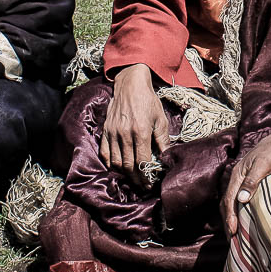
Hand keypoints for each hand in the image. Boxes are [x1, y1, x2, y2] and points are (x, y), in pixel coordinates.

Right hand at [100, 64, 170, 187]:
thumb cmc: (148, 101)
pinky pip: (104, 152)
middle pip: (128, 165)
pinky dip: (110, 163)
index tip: (149, 183)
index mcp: (141, 132)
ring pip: (116, 162)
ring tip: (132, 178)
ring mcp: (113, 133)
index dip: (146, 176)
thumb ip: (163, 139)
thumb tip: (166, 157)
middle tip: (142, 186)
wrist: (130, 85)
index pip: (142, 162)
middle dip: (136, 179)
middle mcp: (125, 134)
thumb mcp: (160, 118)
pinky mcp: (105, 130)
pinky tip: (117, 167)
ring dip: (124, 173)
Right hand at [221, 128, 270, 237]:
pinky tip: (245, 221)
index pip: (229, 199)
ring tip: (235, 234)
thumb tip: (241, 199)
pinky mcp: (252, 184)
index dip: (229, 216)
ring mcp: (244, 181)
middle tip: (231, 239)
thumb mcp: (264, 165)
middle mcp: (238, 178)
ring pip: (233, 202)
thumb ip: (252, 181)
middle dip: (228, 220)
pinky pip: (241, 200)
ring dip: (232, 217)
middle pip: (228, 202)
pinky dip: (240, 212)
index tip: (232, 231)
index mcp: (237, 174)